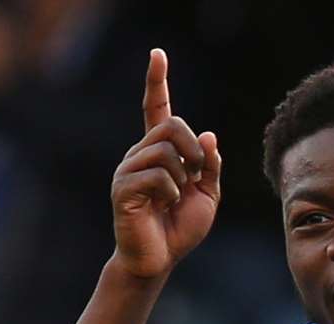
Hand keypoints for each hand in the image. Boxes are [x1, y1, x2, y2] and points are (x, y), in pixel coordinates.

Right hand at [110, 49, 221, 278]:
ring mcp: (128, 169)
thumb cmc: (179, 228)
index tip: (157, 55)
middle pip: (172, 124)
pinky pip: (158, 175)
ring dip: (183, 175)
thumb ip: (210, 166)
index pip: (156, 109)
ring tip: (175, 197)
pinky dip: (171, 192)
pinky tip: (163, 205)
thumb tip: (209, 135)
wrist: (159, 259)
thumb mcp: (207, 195)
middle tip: (196, 175)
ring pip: (166, 150)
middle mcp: (140, 154)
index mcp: (159, 152)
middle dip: (195, 149)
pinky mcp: (123, 188)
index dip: (157, 82)